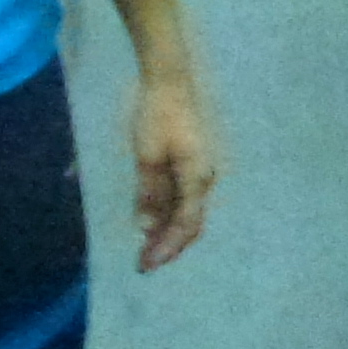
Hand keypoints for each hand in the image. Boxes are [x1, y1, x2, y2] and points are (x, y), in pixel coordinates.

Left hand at [129, 76, 219, 271]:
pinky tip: (150, 224)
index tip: (146, 265)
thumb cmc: (156, 116)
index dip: (166, 248)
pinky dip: (166, 216)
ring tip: (145, 250)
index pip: (184, 225)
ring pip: (186, 214)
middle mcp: (204, 179)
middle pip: (189, 224)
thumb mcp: (147, 156)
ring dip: (166, 233)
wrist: (170, 83)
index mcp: (196, 177)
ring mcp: (200, 173)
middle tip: (143, 265)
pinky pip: (182, 199)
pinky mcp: (192, 166)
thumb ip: (148, 193)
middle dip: (167, 247)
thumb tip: (146, 227)